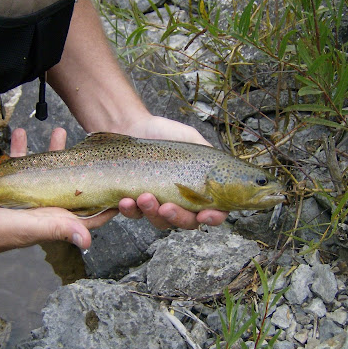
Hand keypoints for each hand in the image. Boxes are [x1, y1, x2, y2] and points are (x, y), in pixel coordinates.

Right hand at [0, 127, 115, 259]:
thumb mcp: (32, 228)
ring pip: (47, 169)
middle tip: (89, 146)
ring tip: (58, 131)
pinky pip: (20, 163)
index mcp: (56, 219)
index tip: (121, 184)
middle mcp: (46, 208)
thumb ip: (59, 228)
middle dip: (81, 165)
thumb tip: (88, 241)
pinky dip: (21, 148)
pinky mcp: (10, 186)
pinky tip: (20, 131)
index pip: (89, 213)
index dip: (106, 202)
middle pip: (72, 184)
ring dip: (52, 151)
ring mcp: (29, 196)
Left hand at [116, 115, 229, 229]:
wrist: (132, 125)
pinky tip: (126, 200)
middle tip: (166, 208)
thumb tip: (221, 170)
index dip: (213, 218)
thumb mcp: (191, 139)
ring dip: (152, 214)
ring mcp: (158, 204)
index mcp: (199, 188)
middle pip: (187, 222)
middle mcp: (181, 200)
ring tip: (143, 197)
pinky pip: (135, 215)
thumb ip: (208, 153)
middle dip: (178, 218)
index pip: (215, 211)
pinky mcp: (136, 203)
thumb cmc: (164, 133)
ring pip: (160, 222)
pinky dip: (131, 211)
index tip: (203, 214)